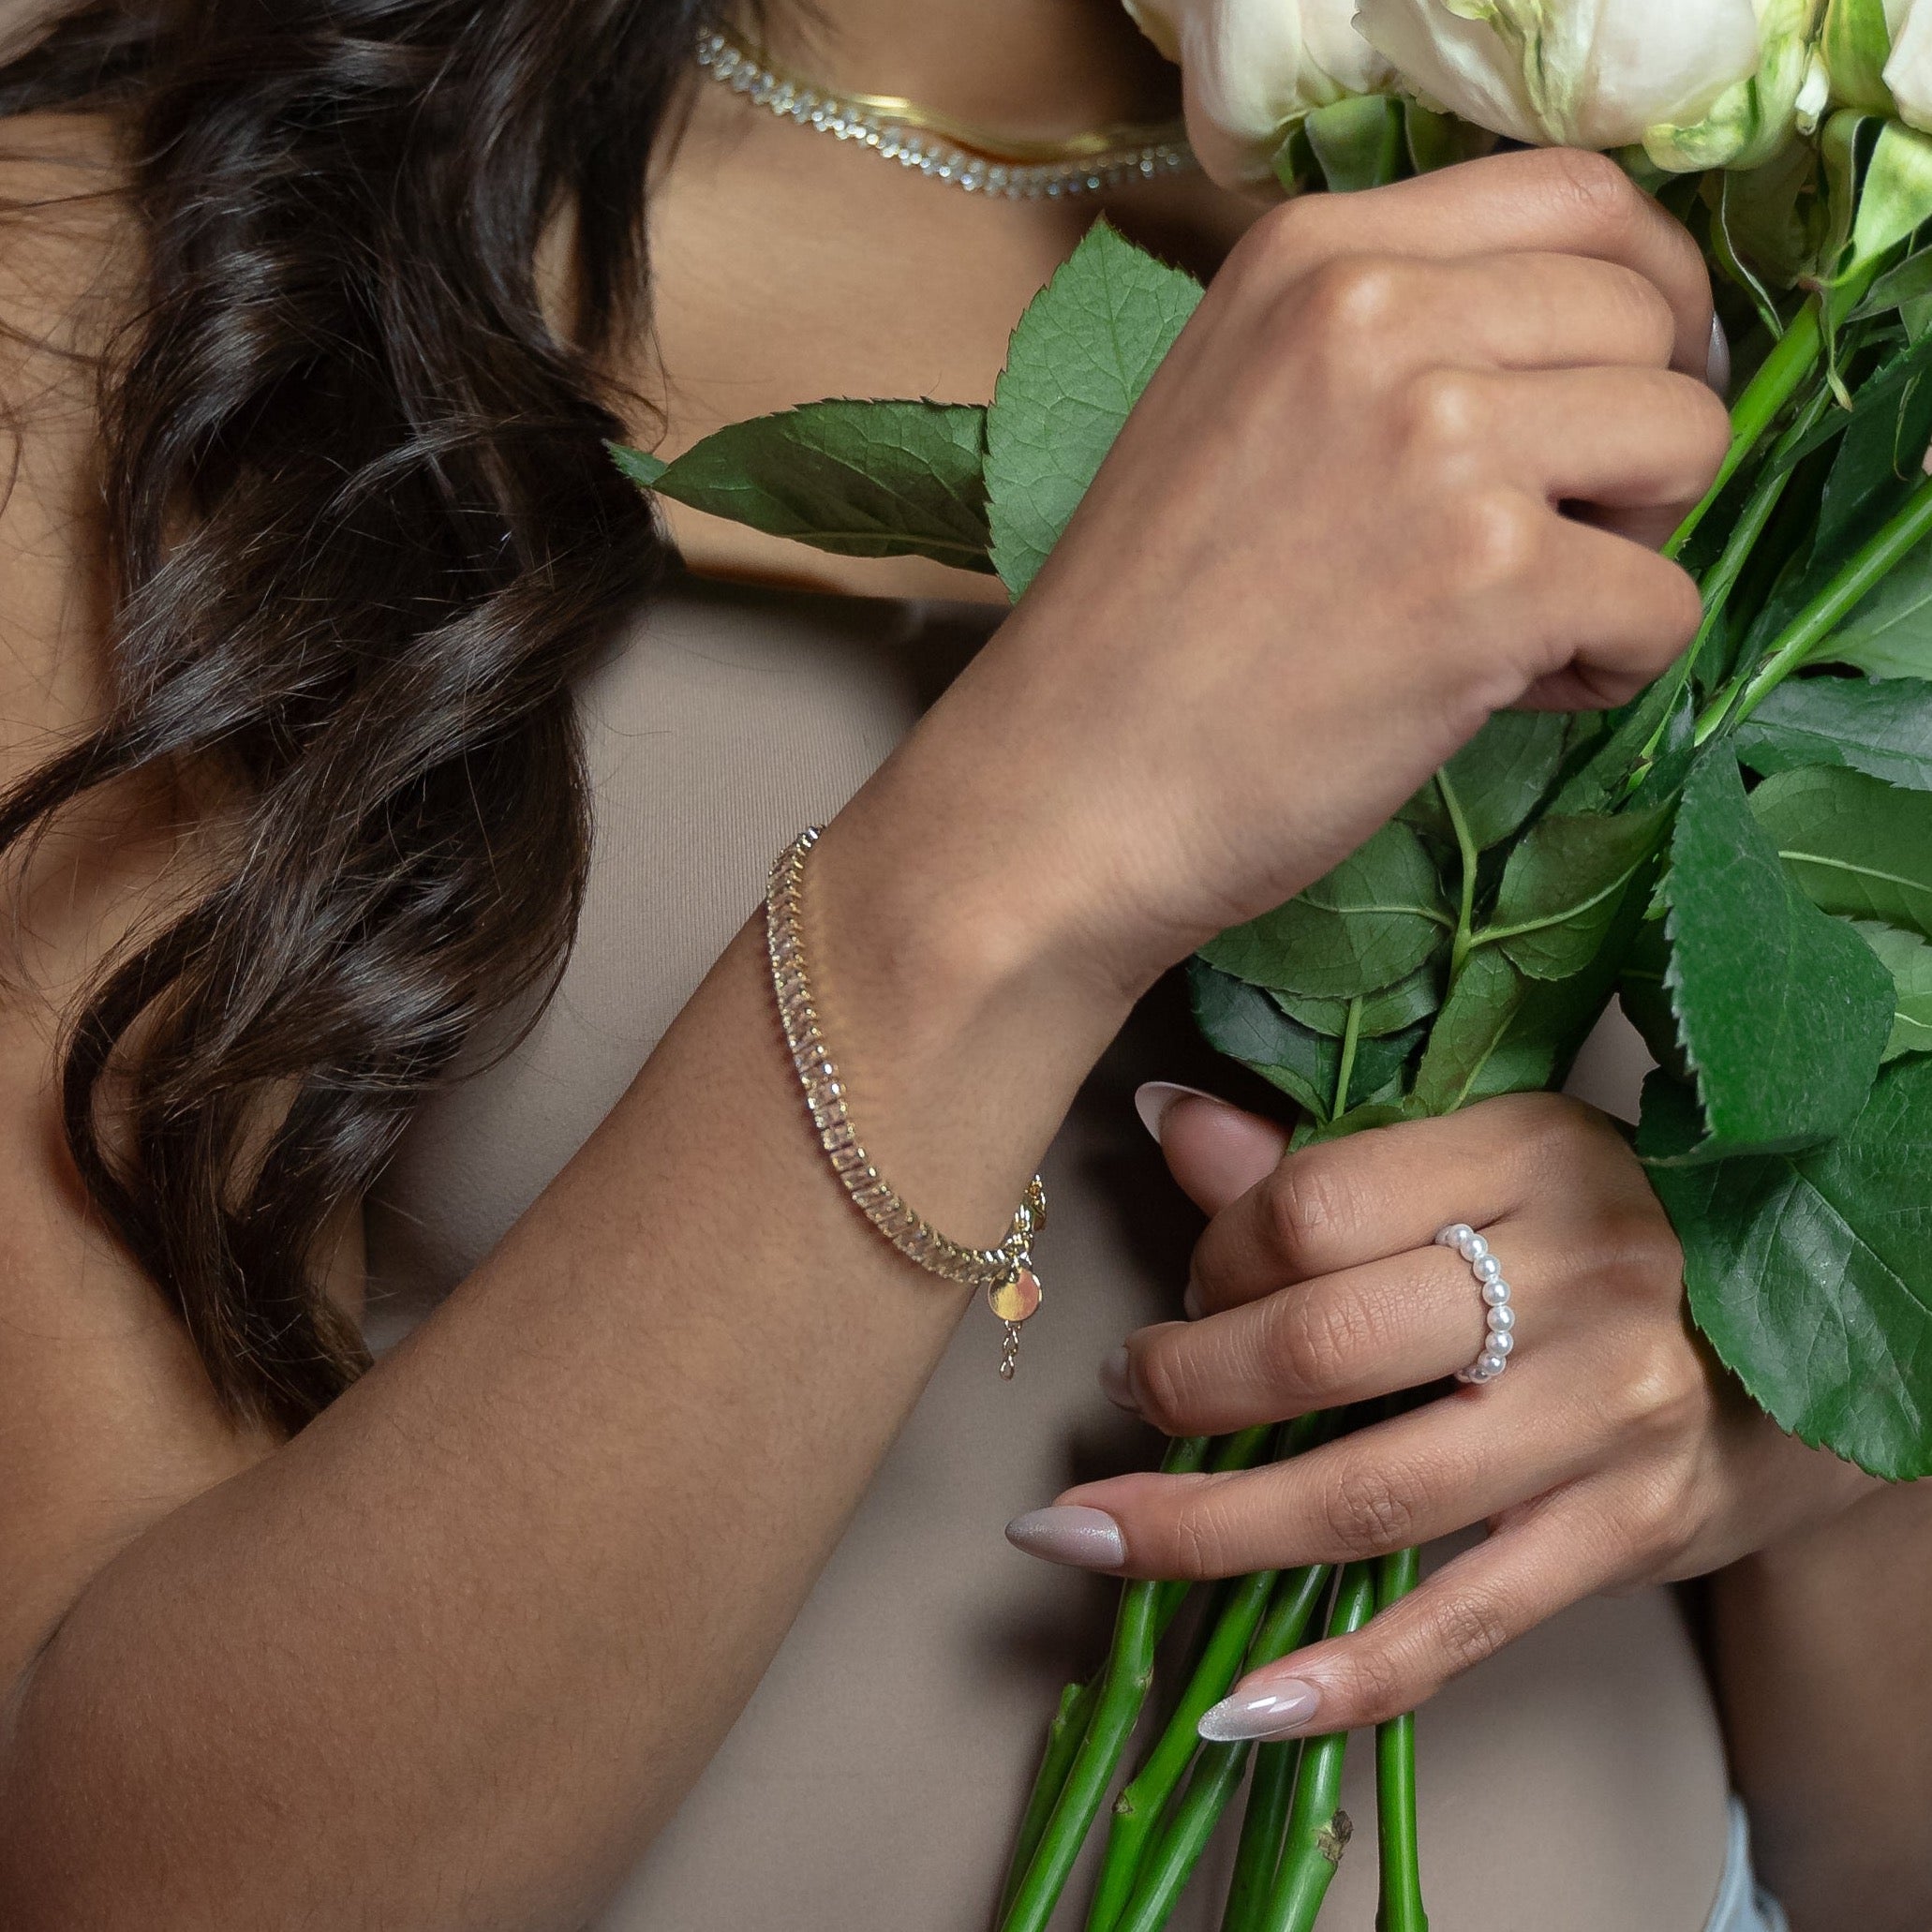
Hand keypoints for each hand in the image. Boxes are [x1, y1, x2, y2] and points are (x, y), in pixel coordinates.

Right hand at [861, 147, 1730, 1002]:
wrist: (1064, 792)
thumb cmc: (1141, 632)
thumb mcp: (1230, 405)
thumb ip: (1380, 342)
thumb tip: (1577, 350)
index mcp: (1314, 258)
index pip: (1576, 196)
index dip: (1639, 294)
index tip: (1617, 384)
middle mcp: (1379, 316)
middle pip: (1648, 319)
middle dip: (1637, 437)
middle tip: (1553, 537)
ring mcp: (1439, 441)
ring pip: (1687, 443)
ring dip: (1636, 543)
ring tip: (1524, 617)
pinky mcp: (1489, 581)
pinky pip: (1666, 603)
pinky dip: (1614, 664)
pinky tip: (1504, 695)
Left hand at [1005, 1086, 1878, 1741]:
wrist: (1788, 1348)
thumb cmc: (1599, 1236)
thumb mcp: (1484, 1164)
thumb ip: (1319, 1156)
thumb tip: (1163, 1114)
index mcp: (1526, 1154)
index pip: (1312, 1207)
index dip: (1215, 1257)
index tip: (1190, 1288)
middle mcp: (1577, 1278)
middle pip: (1326, 1345)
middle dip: (1187, 1385)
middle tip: (1130, 1395)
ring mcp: (1610, 1417)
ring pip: (1371, 1494)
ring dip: (1209, 1528)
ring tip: (1094, 1533)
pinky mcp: (1628, 1534)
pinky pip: (1462, 1623)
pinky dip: (1342, 1677)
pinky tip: (1235, 1705)